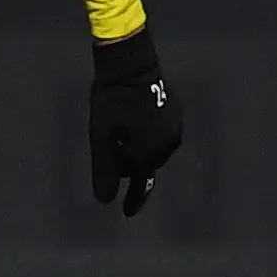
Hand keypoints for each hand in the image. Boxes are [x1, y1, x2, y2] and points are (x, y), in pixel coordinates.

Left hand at [89, 27, 183, 217]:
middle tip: (111, 151)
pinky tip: (134, 124)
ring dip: (139, 150)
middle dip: (130, 165)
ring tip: (121, 135)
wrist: (131, 63)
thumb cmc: (111, 100)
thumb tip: (105, 201)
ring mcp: (175, 129)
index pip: (139, 181)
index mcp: (149, 151)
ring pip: (154, 151)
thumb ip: (105, 169)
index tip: (127, 212)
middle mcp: (168, 144)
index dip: (132, 198)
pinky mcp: (176, 115)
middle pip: (146, 165)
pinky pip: (162, 135)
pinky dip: (148, 136)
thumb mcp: (101, 136)